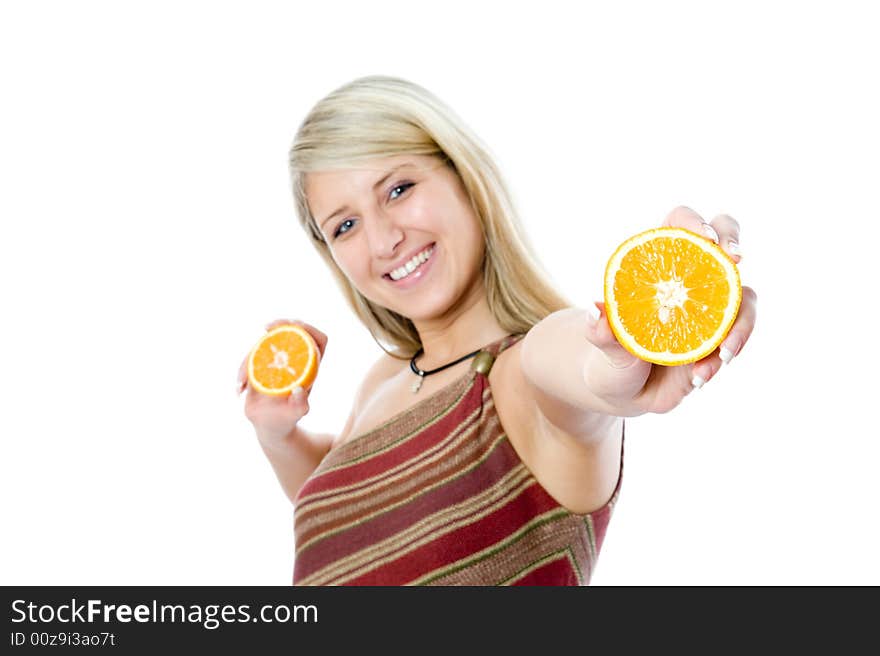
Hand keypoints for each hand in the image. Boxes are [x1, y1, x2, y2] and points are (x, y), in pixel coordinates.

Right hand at [236, 319, 327, 444]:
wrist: (269, 426)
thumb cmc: (285, 420)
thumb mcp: (294, 414)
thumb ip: (299, 406)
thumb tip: (299, 390)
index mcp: (311, 367)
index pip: (318, 339)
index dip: (309, 329)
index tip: (295, 327)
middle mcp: (297, 360)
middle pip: (292, 331)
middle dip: (280, 325)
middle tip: (267, 328)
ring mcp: (278, 360)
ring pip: (266, 343)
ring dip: (250, 358)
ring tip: (243, 385)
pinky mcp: (262, 364)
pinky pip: (252, 356)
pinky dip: (242, 370)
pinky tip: (240, 390)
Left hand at [584, 206, 757, 414]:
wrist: (625, 392)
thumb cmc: (611, 357)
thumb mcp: (603, 344)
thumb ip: (601, 330)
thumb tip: (595, 309)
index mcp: (658, 265)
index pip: (679, 226)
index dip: (694, 223)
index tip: (704, 238)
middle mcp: (690, 281)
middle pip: (725, 245)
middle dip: (733, 245)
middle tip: (733, 262)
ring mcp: (710, 309)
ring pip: (745, 299)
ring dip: (739, 324)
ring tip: (721, 355)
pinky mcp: (720, 339)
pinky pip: (736, 341)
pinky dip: (720, 360)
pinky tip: (699, 378)